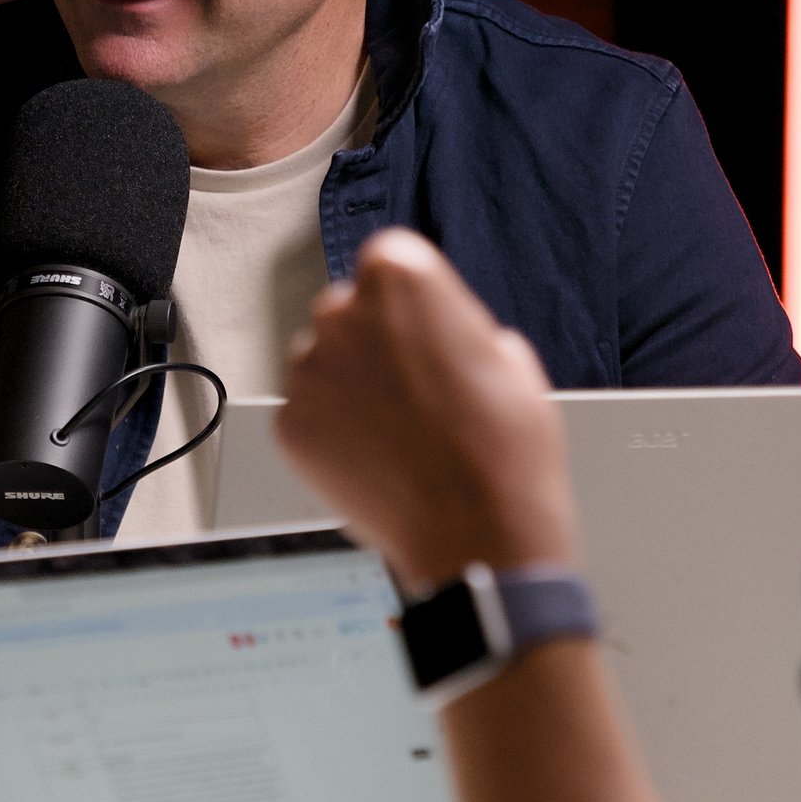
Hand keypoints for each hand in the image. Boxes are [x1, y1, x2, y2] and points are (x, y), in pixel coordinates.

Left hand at [277, 228, 578, 597]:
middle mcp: (342, 313)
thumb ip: (459, 325)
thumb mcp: (511, 358)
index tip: (429, 332)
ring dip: (352, 386)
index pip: (388, 264)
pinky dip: (334, 432)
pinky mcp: (289, 425)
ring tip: (402, 431)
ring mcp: (309, 372)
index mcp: (401, 276)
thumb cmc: (504, 451)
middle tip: (418, 388)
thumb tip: (441, 333)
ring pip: (323, 363)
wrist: (478, 537)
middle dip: (374, 341)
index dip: (413, 305)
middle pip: (348, 312)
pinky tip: (379, 459)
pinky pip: (309, 414)